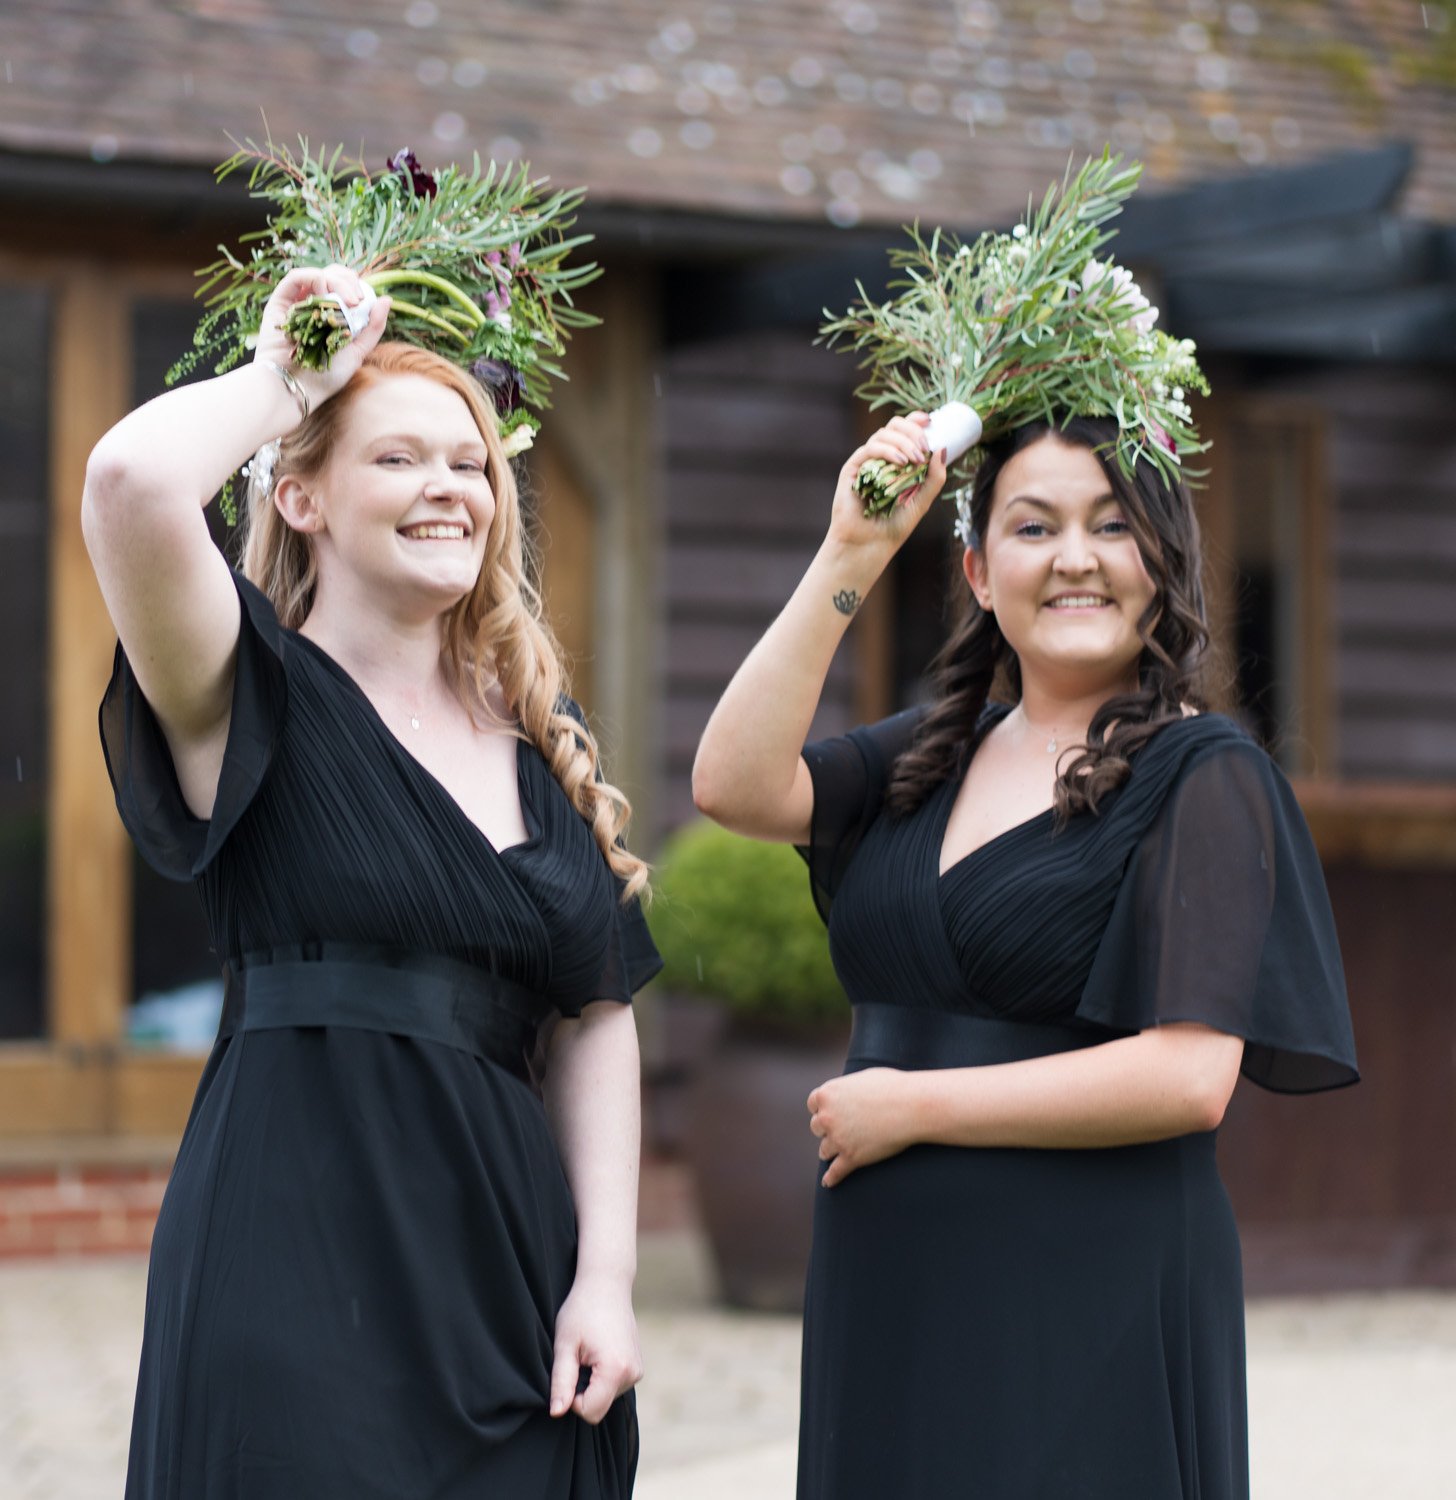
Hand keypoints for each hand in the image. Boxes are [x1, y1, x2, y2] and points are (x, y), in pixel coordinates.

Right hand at [252, 264, 390, 408]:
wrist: (298, 387)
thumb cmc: (327, 376)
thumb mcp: (357, 351)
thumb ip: (373, 327)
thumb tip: (386, 299)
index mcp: (331, 316)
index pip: (344, 287)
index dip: (356, 285)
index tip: (364, 299)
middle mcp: (314, 307)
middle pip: (332, 276)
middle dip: (348, 280)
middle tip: (356, 299)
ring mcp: (297, 303)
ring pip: (318, 275)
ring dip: (336, 280)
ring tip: (347, 301)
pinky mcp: (280, 301)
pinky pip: (296, 277)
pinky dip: (314, 277)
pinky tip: (325, 292)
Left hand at [549, 1271, 642, 1424]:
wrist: (607, 1283)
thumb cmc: (582, 1310)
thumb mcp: (565, 1345)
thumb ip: (561, 1382)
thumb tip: (557, 1413)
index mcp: (616, 1370)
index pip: (590, 1412)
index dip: (572, 1399)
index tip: (568, 1371)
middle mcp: (633, 1373)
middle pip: (599, 1406)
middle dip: (583, 1391)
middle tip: (577, 1358)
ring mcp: (638, 1370)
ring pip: (606, 1397)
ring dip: (592, 1383)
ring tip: (588, 1352)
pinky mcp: (638, 1366)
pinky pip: (614, 1386)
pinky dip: (602, 1377)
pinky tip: (598, 1352)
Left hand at [808, 1067, 917, 1186]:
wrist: (911, 1106)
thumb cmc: (892, 1087)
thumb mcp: (863, 1079)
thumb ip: (848, 1089)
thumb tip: (846, 1093)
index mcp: (828, 1094)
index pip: (813, 1104)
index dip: (821, 1109)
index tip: (828, 1112)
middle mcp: (827, 1117)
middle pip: (816, 1127)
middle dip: (827, 1129)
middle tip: (842, 1129)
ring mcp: (838, 1139)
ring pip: (824, 1150)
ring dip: (831, 1150)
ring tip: (840, 1152)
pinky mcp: (851, 1157)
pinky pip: (835, 1172)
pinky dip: (831, 1178)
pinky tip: (828, 1182)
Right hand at [826, 413, 947, 554]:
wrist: (869, 546)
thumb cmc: (893, 527)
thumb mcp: (922, 501)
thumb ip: (934, 478)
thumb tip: (943, 449)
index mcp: (896, 461)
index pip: (904, 431)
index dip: (916, 421)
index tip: (930, 421)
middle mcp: (880, 458)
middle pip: (894, 427)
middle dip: (912, 431)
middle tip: (924, 448)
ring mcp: (865, 463)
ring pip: (882, 435)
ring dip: (903, 442)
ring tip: (914, 461)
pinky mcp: (852, 470)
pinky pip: (869, 449)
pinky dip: (887, 451)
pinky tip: (900, 462)